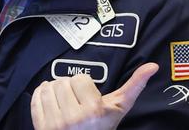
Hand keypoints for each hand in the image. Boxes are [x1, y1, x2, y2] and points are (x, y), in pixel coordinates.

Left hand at [30, 63, 158, 129]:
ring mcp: (55, 125)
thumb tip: (153, 66)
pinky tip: (51, 101)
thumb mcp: (119, 108)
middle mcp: (74, 118)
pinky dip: (41, 95)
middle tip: (75, 100)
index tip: (88, 97)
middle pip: (62, 81)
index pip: (80, 78)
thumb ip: (134, 85)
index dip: (84, 86)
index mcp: (94, 110)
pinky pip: (35, 100)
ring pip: (48, 88)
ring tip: (64, 101)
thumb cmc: (103, 126)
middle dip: (69, 87)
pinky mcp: (42, 128)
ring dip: (54, 90)